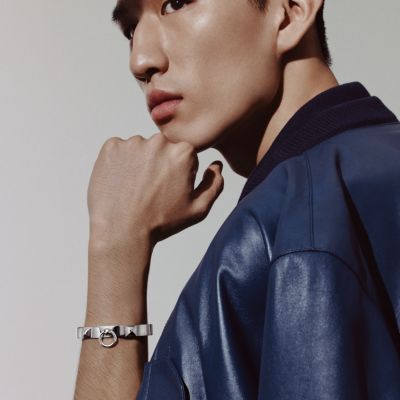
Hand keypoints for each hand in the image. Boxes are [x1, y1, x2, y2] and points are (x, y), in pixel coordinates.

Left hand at [87, 132, 223, 247]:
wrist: (122, 232)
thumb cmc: (161, 222)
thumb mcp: (198, 209)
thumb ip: (215, 184)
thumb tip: (216, 165)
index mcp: (183, 152)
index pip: (184, 155)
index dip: (178, 173)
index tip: (168, 189)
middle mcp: (159, 141)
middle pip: (162, 148)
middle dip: (159, 164)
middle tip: (151, 190)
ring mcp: (133, 142)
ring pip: (141, 148)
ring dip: (139, 163)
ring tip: (134, 188)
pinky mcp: (111, 147)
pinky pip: (119, 149)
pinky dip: (120, 162)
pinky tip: (121, 182)